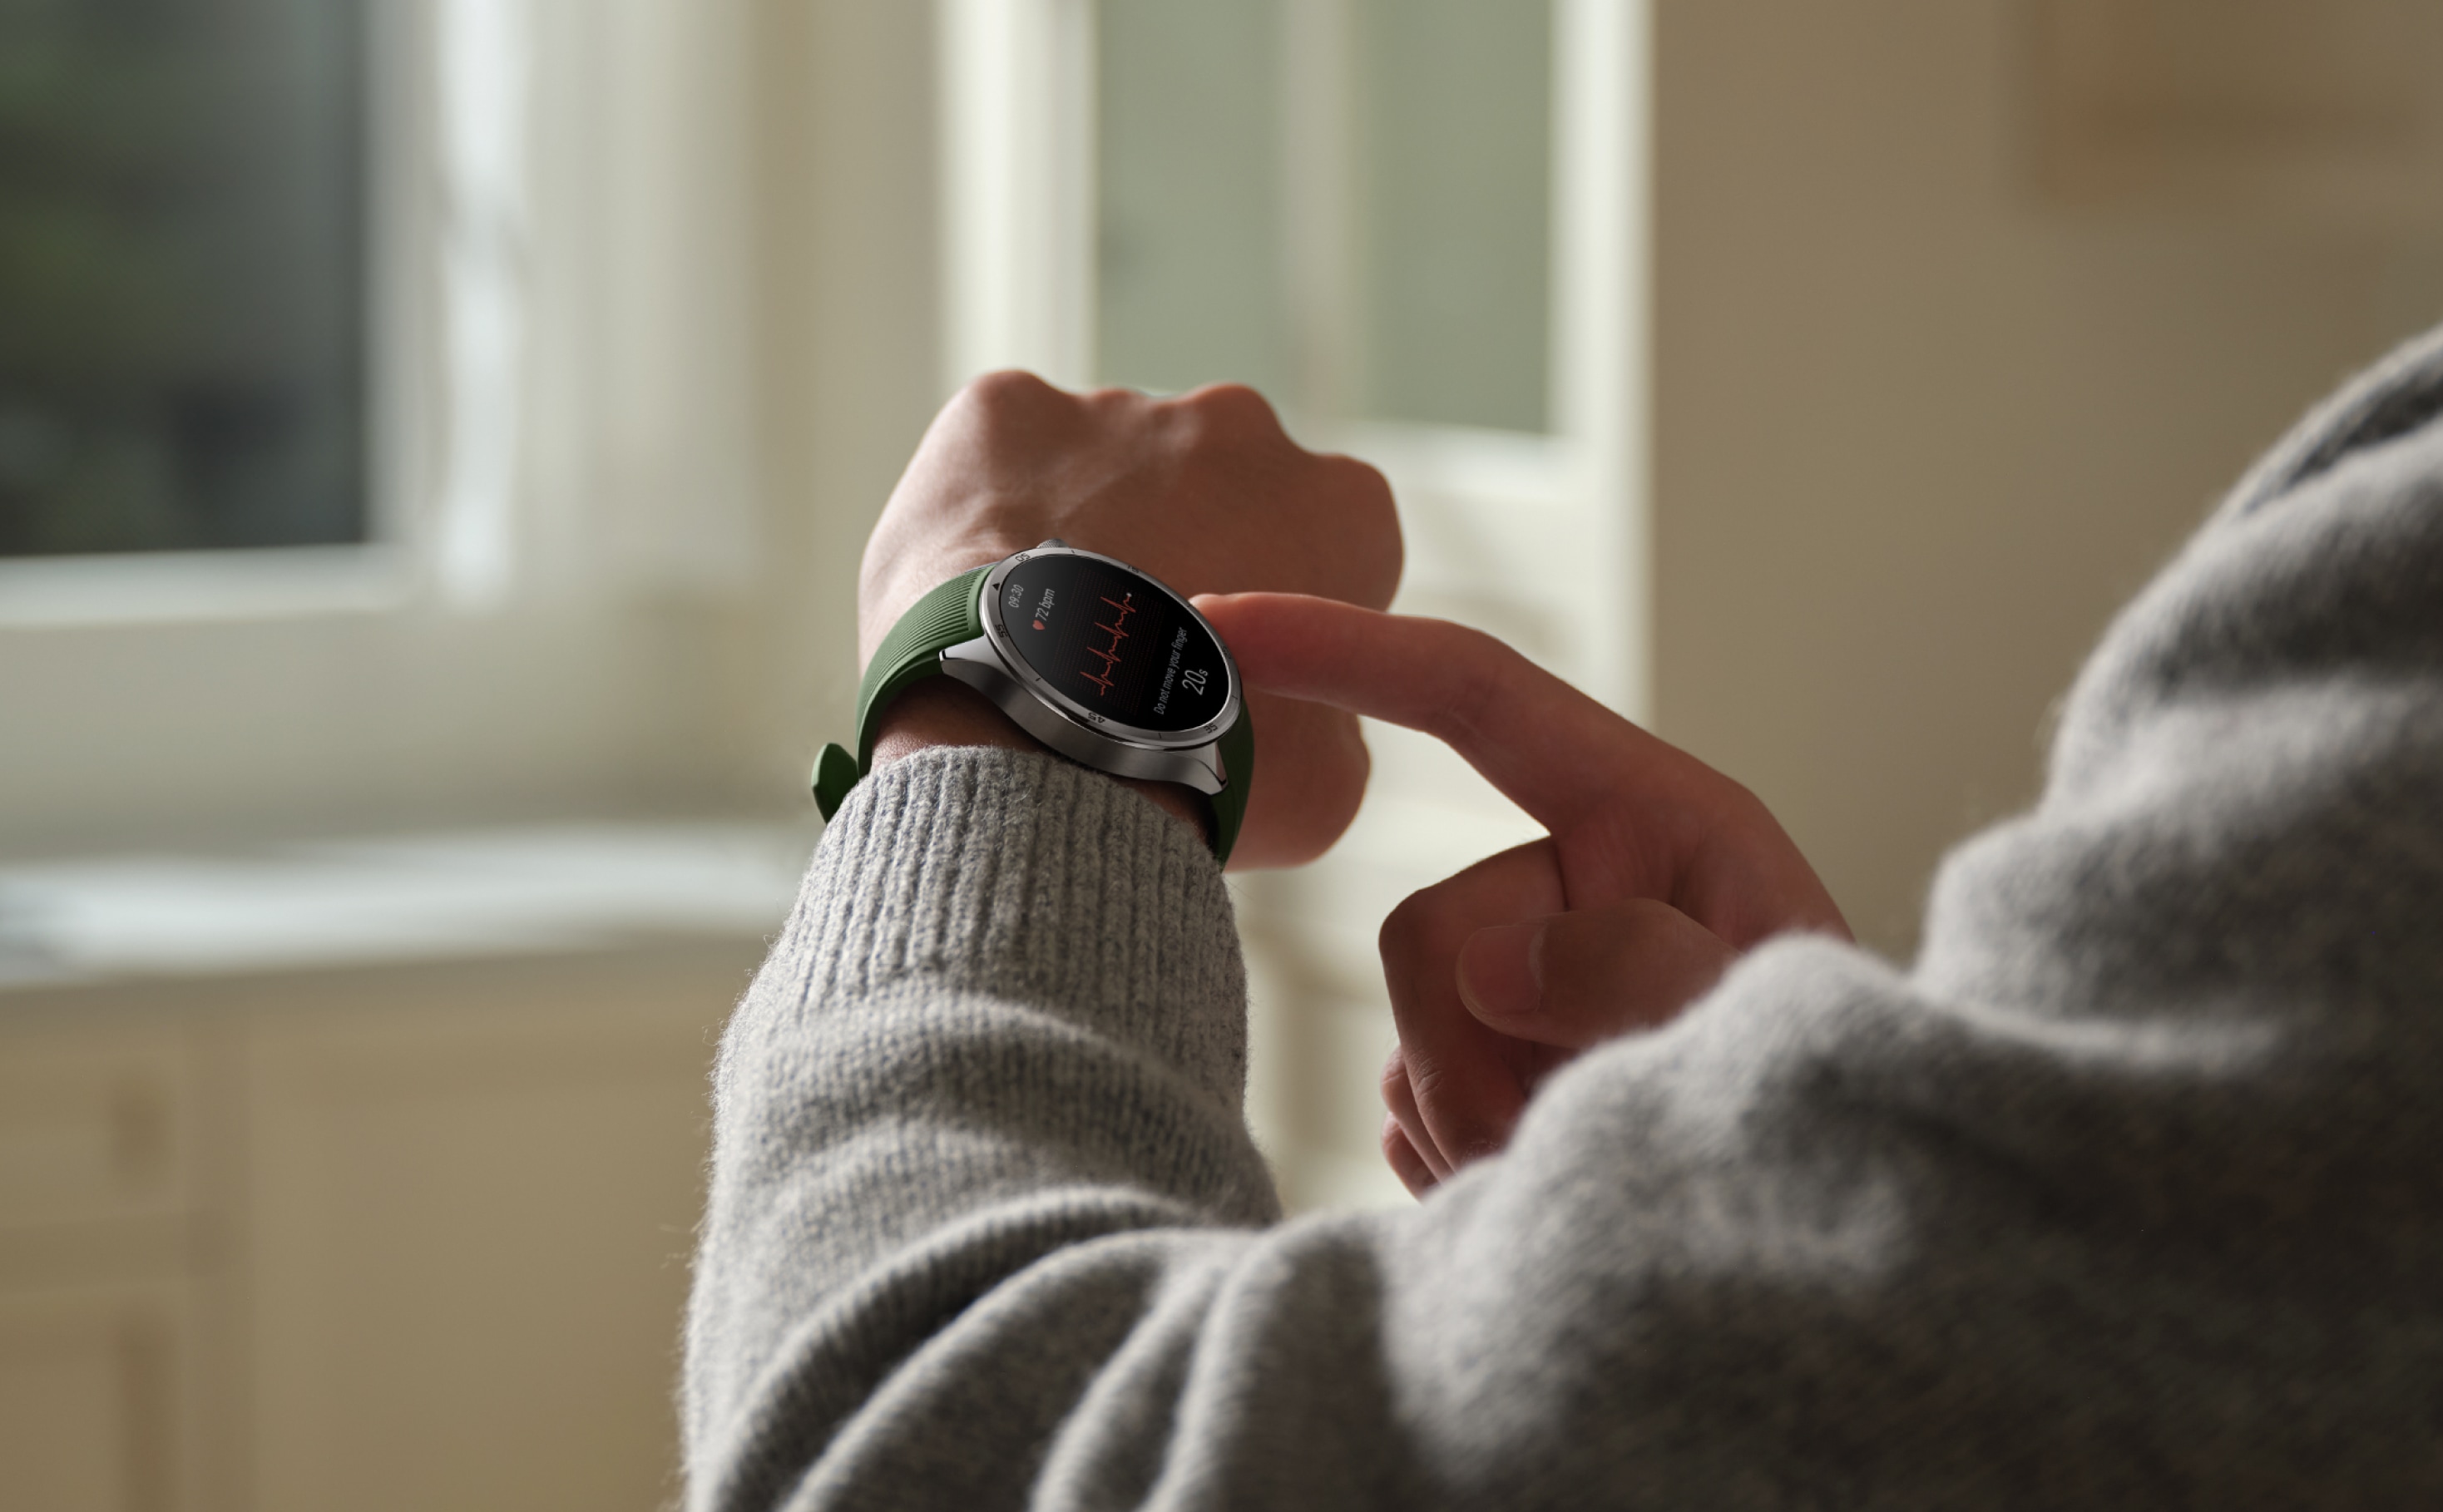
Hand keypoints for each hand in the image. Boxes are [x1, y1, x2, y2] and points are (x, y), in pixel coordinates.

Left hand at [860, 372, 1401, 868]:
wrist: (1055, 744)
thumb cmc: (1199, 770)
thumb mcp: (1326, 780)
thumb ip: (1329, 716)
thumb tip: (1295, 718)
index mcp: (1344, 505)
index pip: (1319, 544)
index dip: (1269, 612)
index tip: (1221, 667)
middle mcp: (1242, 425)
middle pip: (1207, 488)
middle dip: (1177, 549)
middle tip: (1124, 656)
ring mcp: (1120, 408)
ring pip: (1099, 469)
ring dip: (1081, 531)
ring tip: (1040, 640)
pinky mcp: (1007, 407)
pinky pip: (997, 454)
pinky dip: (984, 510)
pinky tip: (976, 592)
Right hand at [1199, 592, 1848, 1194]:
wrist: (1857, 1227)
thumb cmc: (1852, 1103)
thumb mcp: (1775, 1016)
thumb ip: (1646, 970)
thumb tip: (1492, 962)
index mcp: (1648, 817)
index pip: (1472, 694)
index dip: (1342, 647)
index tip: (1220, 621)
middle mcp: (1571, 887)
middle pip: (1421, 935)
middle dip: (1481, 1065)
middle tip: (1582, 1143)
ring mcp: (1522, 988)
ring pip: (1407, 1045)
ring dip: (1490, 1134)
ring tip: (1605, 1169)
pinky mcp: (1491, 1076)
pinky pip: (1409, 1115)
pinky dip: (1472, 1170)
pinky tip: (1557, 1185)